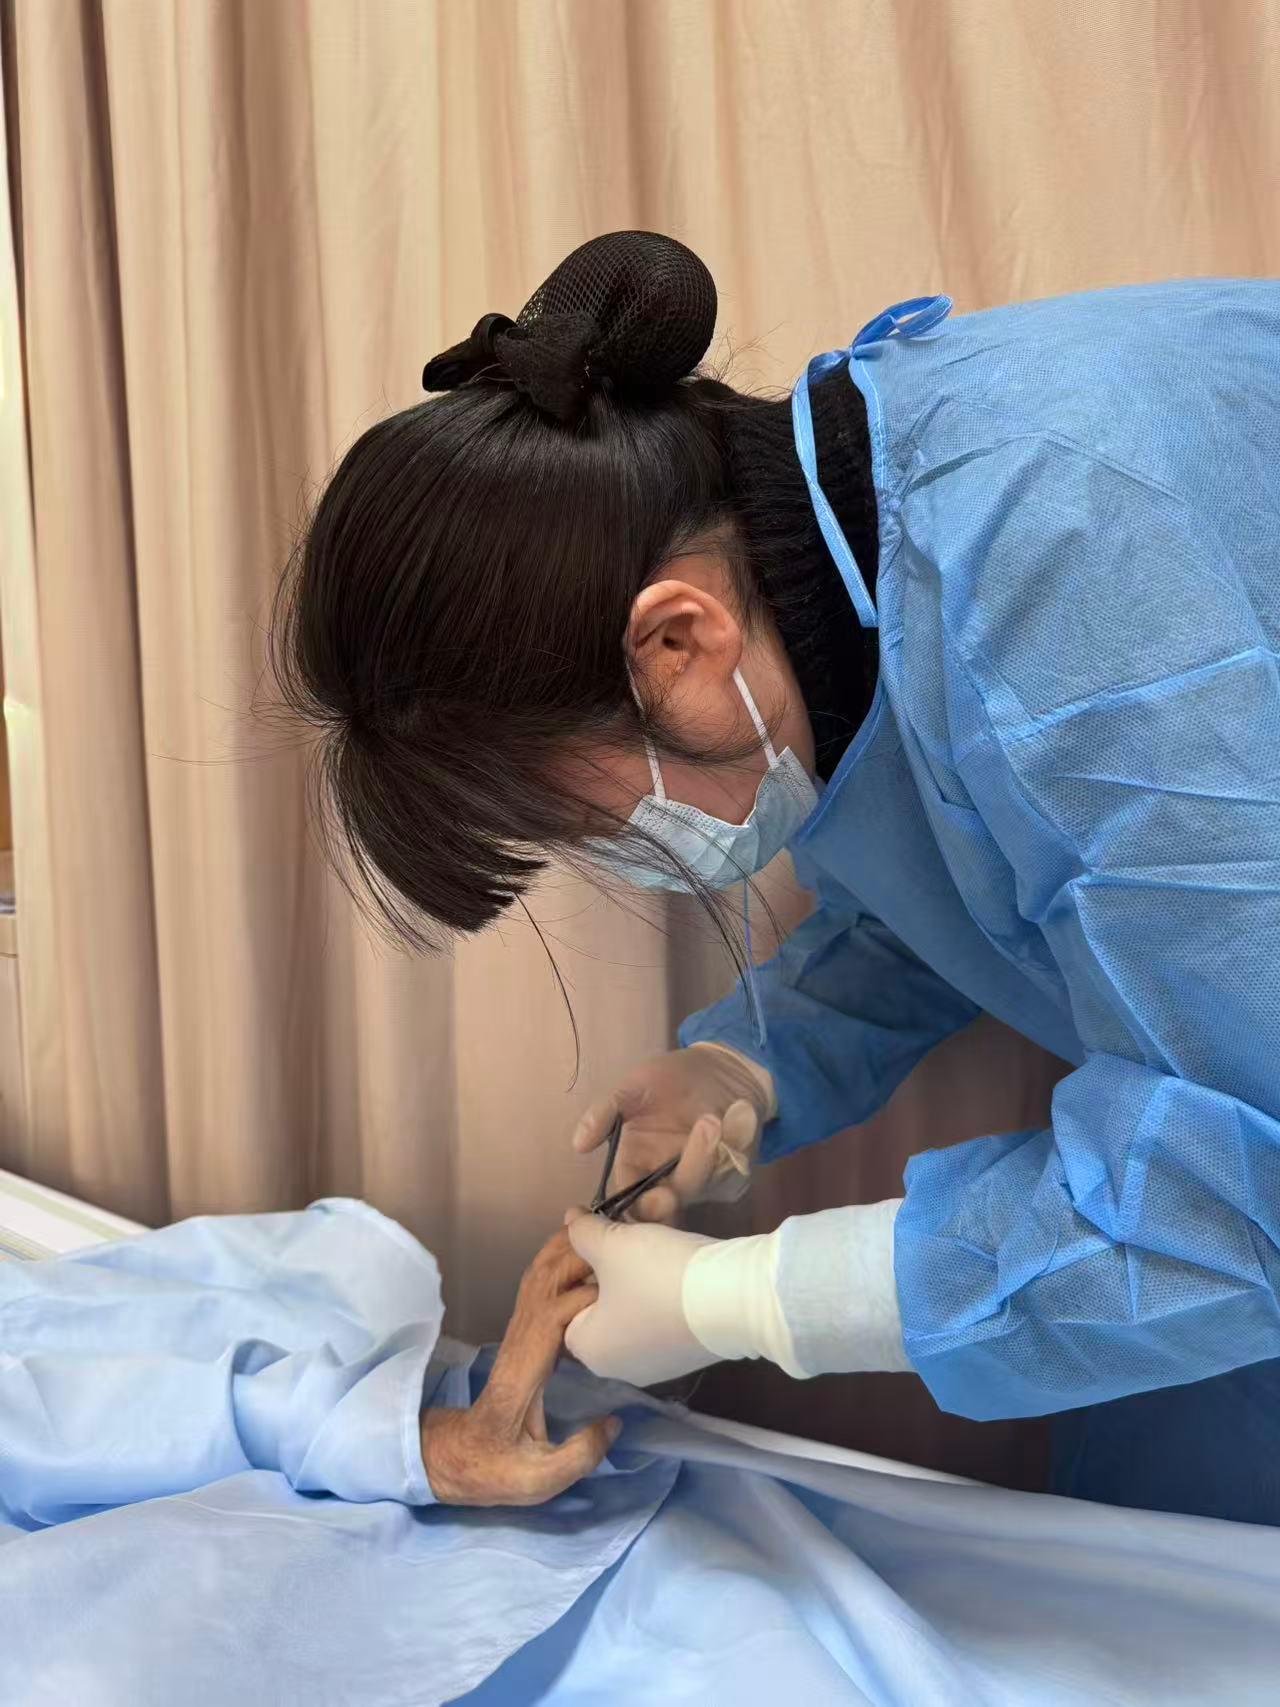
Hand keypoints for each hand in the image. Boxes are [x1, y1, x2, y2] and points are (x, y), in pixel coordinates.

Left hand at [420, 1228, 620, 1505]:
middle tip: (615, 1240)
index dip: (581, 1298)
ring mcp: (515, 1337)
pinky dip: (557, 1264)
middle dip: (574, 1258)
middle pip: (541, 1286)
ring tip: (600, 1232)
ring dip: (563, 1253)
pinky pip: (538, 1290)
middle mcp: (517, 1345)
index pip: (549, 1320)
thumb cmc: (496, 1469)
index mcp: (522, 1374)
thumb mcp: (541, 1480)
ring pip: (536, 1281)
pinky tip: (579, 1255)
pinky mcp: (520, 1337)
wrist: (457, 1459)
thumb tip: (615, 1422)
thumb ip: (581, 1454)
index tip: (617, 1292)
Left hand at [564, 1208, 720, 1386]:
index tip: (600, 1243)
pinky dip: (667, 1291)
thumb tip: (570, 1221)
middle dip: (615, 1268)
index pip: (568, 1306)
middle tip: (630, 1237)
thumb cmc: (656, 1275)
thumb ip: (583, 1232)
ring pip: (636, 1308)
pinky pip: (665, 1317)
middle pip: (604, 1306)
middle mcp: (620, 1368)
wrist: (733, 1298)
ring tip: (658, 1244)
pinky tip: (681, 1265)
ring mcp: (658, 1366)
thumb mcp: (612, 1244)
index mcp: (590, 1349)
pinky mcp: (689, 1356)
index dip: (582, 1270)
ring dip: (642, 1276)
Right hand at [572, 1044, 774, 1222]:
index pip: (632, 1204)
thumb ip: (606, 1113)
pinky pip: (737, 1171)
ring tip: (713, 1116)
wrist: (718, 1068)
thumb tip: (578, 1143)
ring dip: (712, 1152)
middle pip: (672, 1203)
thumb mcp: (633, 1088)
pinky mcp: (734, 1175)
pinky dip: (739, 1140)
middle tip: (683, 1167)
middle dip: (681, 1186)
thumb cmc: (668, 1080)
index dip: (643, 1210)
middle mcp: (667, 1181)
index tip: (659, 1197)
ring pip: (706, 1187)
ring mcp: (703, 1182)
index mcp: (636, 1167)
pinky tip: (740, 1112)